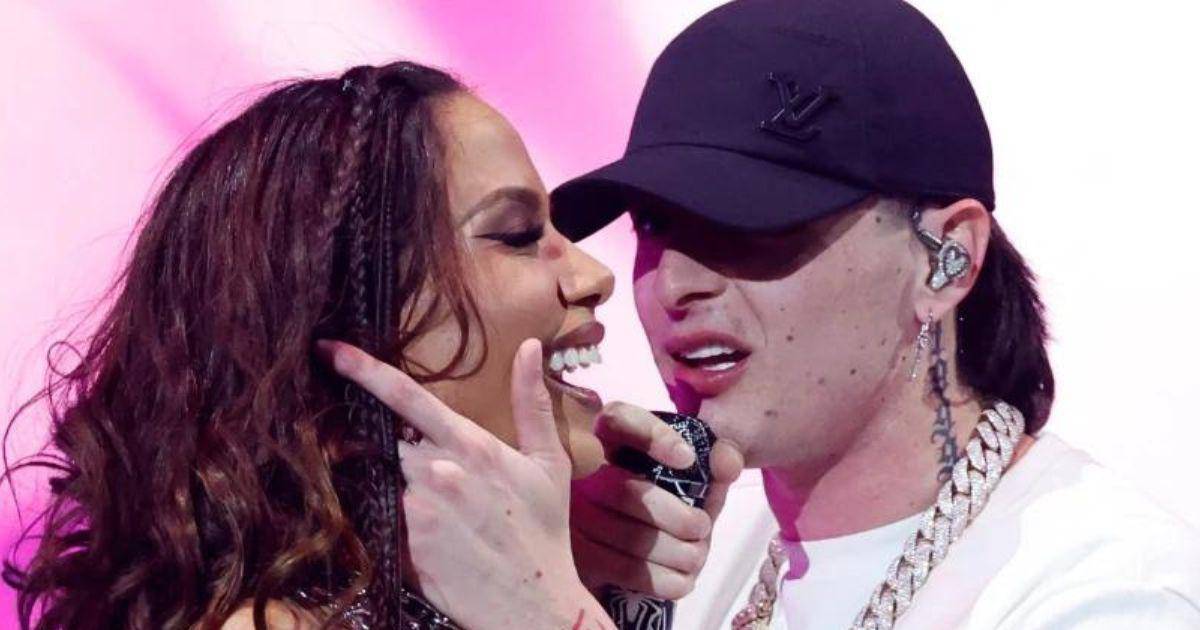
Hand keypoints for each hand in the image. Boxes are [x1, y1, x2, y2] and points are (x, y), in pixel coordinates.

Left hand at [317, 338, 614, 629]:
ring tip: (446, 515)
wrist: (534, 605)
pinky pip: (388, 521)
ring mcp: (416, 512)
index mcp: (471, 445)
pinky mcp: (403, 547)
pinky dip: (404, 522)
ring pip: (388, 482)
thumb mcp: (550, 463)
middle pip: (387, 442)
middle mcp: (436, 473)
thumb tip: (528, 346)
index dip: (362, 370)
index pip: (405, 397)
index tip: (330, 350)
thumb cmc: (544, 533)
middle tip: (428, 472)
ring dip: (404, 488)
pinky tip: (438, 538)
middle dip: (392, 448)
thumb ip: (531, 402)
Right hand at [571, 402, 744, 599]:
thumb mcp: (689, 480)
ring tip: (696, 556)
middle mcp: (579, 471)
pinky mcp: (576, 558)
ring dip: (677, 553)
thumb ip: (714, 466)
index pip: (620, 420)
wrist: (624, 554)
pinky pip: (623, 571)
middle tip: (702, 528)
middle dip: (677, 517)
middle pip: (627, 491)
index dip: (654, 436)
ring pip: (629, 537)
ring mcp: (572, 516)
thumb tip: (726, 463)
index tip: (688, 460)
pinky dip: (663, 580)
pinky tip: (682, 579)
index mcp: (607, 437)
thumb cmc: (662, 507)